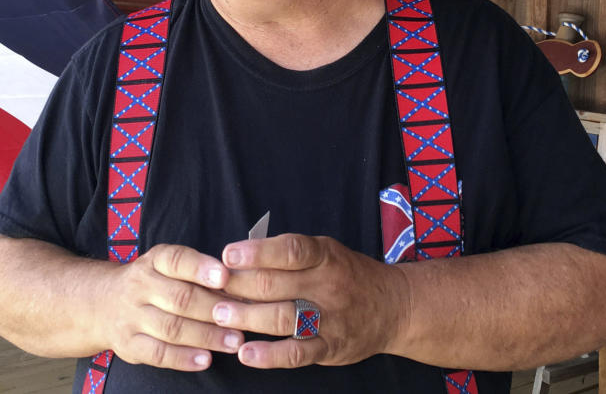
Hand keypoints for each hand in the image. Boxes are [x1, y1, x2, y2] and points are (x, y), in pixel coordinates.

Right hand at [104, 244, 244, 369]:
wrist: (102, 303)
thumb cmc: (152, 282)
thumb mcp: (167, 266)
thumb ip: (198, 272)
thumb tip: (241, 284)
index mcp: (153, 261)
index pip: (176, 260)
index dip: (200, 268)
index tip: (225, 276)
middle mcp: (140, 286)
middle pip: (180, 298)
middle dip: (214, 309)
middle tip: (244, 317)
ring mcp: (132, 317)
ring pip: (172, 328)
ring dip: (206, 336)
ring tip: (234, 341)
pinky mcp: (129, 345)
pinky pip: (158, 353)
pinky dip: (184, 358)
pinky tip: (206, 359)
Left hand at [213, 234, 409, 368]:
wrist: (394, 306)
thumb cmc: (348, 274)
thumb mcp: (325, 252)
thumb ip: (288, 254)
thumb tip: (240, 256)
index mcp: (325, 255)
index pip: (289, 250)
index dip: (257, 252)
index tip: (227, 255)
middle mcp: (328, 285)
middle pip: (276, 284)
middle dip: (239, 287)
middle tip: (211, 289)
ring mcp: (330, 318)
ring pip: (282, 318)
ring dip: (247, 317)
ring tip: (219, 316)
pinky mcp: (330, 347)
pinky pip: (297, 353)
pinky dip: (269, 355)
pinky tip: (246, 354)